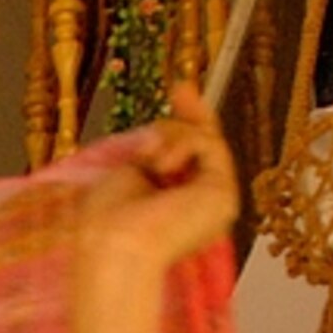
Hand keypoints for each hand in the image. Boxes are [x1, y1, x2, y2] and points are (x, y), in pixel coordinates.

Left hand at [75, 85, 238, 278]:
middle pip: (203, 145)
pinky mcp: (224, 194)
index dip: (186, 124)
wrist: (116, 244)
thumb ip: (149, 153)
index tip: (180, 93)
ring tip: (150, 159)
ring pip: (204, 140)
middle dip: (193, 114)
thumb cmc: (107, 221)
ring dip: (172, 137)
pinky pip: (209, 145)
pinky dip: (183, 144)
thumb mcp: (127, 173)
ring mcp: (213, 200)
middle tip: (181, 87)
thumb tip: (159, 134)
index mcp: (172, 203)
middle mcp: (196, 204)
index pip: (188, 157)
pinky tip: (162, 164)